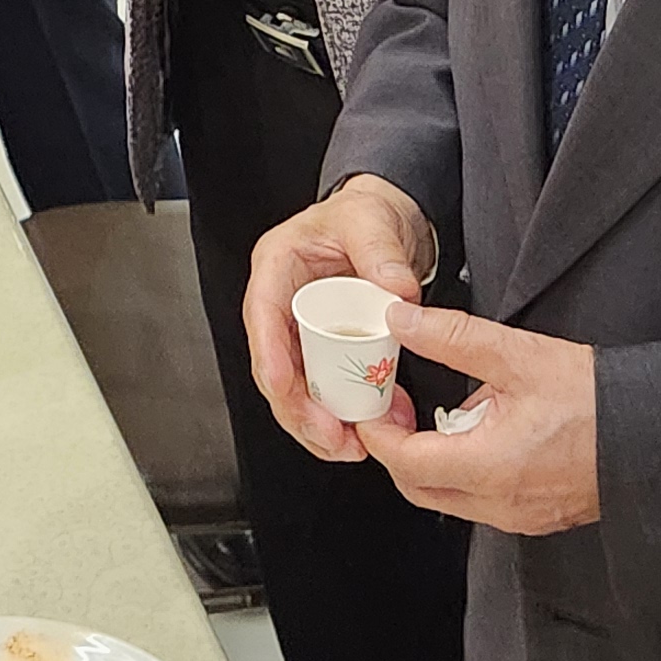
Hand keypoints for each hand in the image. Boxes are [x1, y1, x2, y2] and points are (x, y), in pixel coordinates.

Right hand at [242, 175, 437, 460]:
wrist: (387, 221)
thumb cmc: (365, 213)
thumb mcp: (371, 221)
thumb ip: (382, 252)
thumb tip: (397, 293)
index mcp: (277, 267)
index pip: (262, 318)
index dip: (270, 360)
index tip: (285, 390)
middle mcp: (282, 303)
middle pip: (276, 367)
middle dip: (299, 410)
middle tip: (332, 437)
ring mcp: (301, 329)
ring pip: (297, 387)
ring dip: (319, 423)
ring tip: (350, 447)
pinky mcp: (324, 347)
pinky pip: (325, 386)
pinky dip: (344, 412)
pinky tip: (369, 427)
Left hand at [357, 303, 601, 532]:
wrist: (657, 435)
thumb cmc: (598, 400)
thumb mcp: (518, 354)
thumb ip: (451, 337)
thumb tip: (403, 321)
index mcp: (489, 467)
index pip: (404, 462)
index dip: (376, 432)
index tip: (370, 402)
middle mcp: (500, 504)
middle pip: (418, 487)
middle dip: (396, 447)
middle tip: (395, 405)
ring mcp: (519, 516)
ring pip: (448, 497)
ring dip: (430, 460)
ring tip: (440, 412)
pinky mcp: (537, 516)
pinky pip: (480, 501)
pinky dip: (462, 471)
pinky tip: (479, 433)